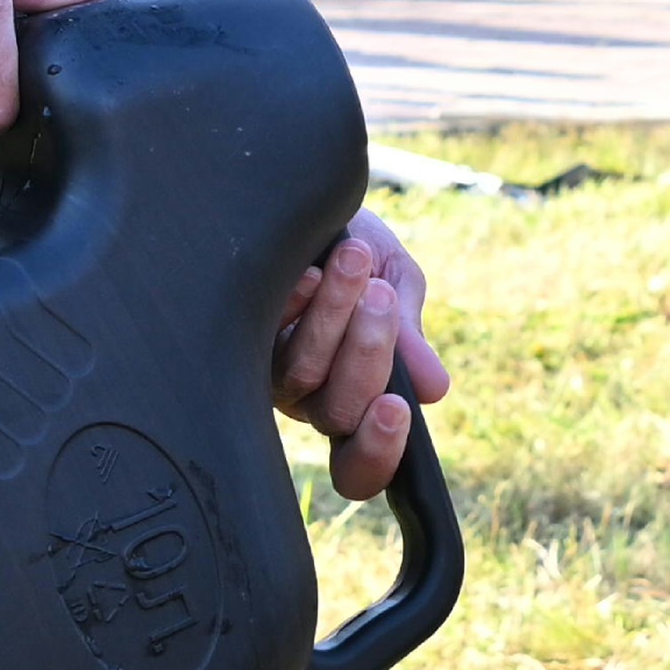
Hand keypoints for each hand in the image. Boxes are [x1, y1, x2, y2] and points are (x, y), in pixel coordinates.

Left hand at [271, 209, 438, 492]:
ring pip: (303, 372)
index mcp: (356, 403)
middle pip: (338, 412)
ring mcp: (268, 374)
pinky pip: (264, 336)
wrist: (304, 202)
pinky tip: (309, 269)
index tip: (398, 406)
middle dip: (368, 352)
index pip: (360, 467)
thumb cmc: (353, 250)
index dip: (379, 452)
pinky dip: (295, 301)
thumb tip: (436, 389)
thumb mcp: (395, 283)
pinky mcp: (233, 342)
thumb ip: (410, 333)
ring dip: (334, 316)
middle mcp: (309, 400)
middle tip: (383, 296)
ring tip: (356, 261)